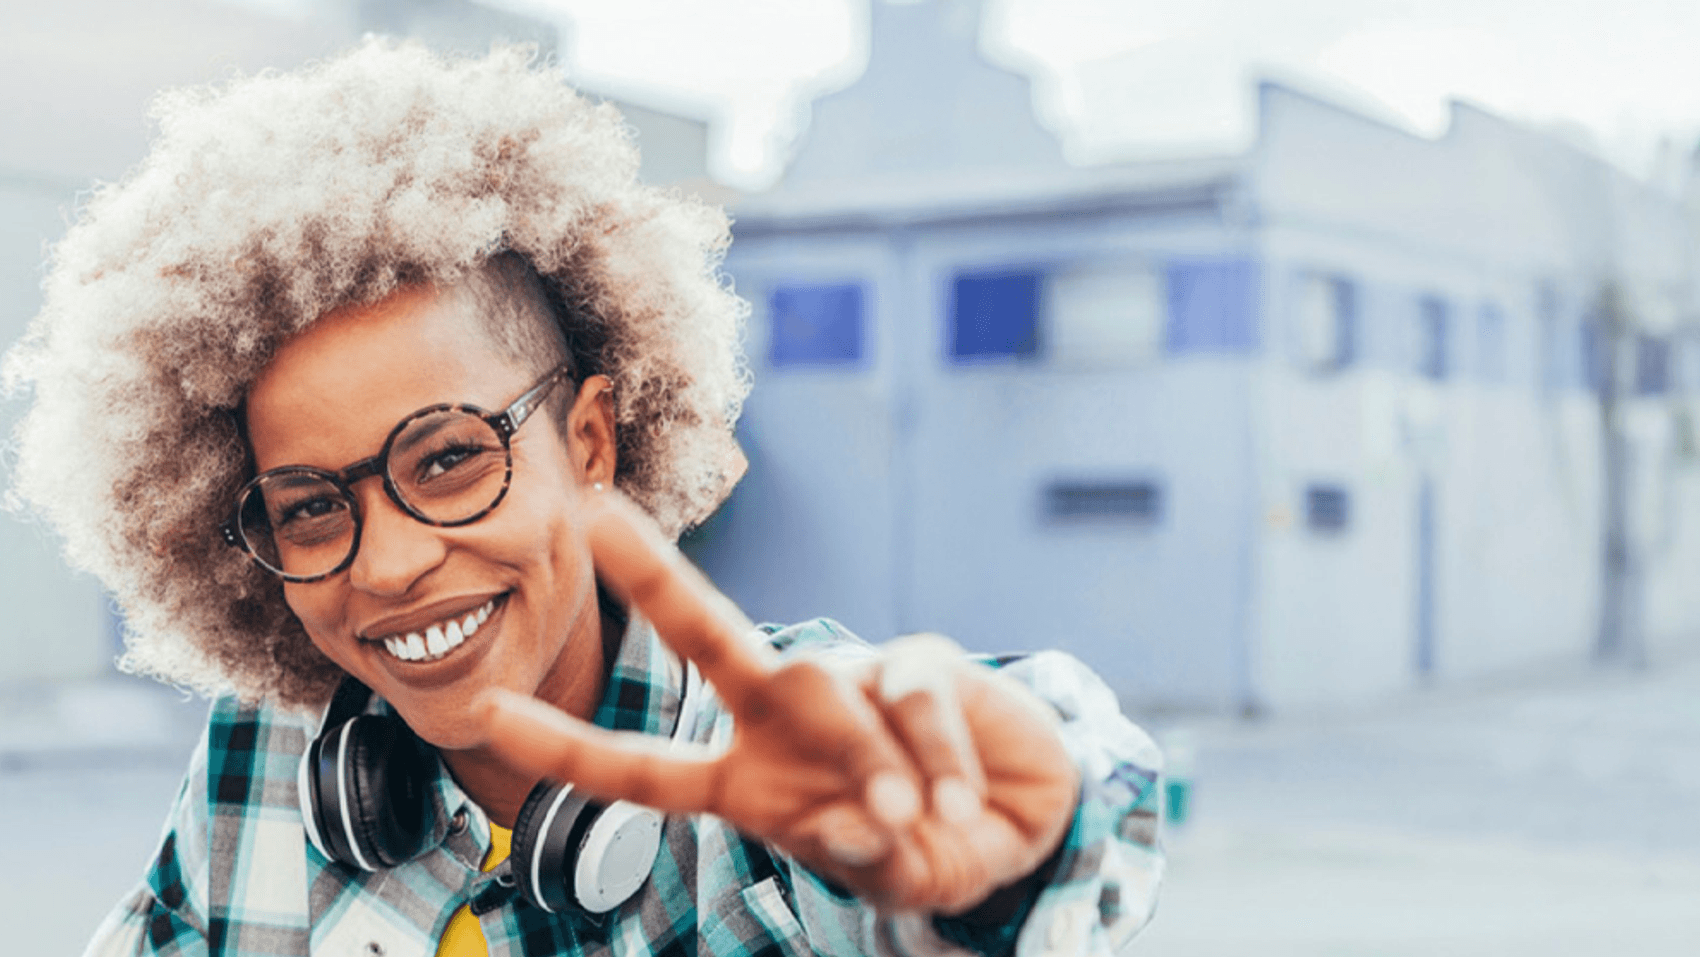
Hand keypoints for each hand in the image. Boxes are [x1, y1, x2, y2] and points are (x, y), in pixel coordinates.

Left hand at [477, 495, 1079, 913]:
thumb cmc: (928, 851)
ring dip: (867, 759)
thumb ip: (864, 853)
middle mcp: (783, 717)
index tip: (485, 711)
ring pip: (825, 686)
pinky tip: (961, 804)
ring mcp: (849, 681)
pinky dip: (936, 758)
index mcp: (748, 782)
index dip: (566, 748)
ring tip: (916, 818)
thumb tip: (861, 818)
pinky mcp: (918, 661)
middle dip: (654, 578)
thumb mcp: (890, 875)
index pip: (643, 768)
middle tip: (596, 515)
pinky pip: (910, 696)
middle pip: (709, 637)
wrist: (1020, 825)